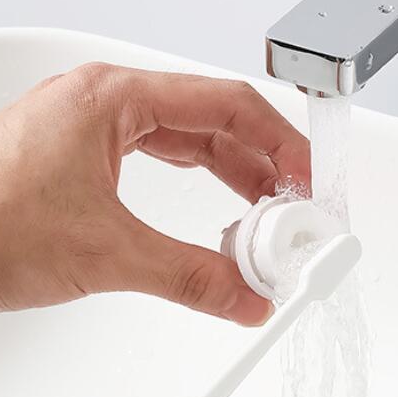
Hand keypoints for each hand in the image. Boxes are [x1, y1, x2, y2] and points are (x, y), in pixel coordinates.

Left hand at [0, 63, 310, 322]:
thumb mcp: (106, 253)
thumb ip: (191, 276)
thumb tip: (245, 296)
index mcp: (114, 100)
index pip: (226, 104)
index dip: (280, 141)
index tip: (308, 178)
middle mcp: (109, 107)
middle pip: (215, 123)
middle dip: (263, 167)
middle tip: (295, 209)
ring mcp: (97, 133)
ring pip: (192, 145)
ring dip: (235, 181)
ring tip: (266, 220)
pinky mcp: (89, 162)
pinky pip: (165, 164)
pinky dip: (201, 191)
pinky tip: (219, 217)